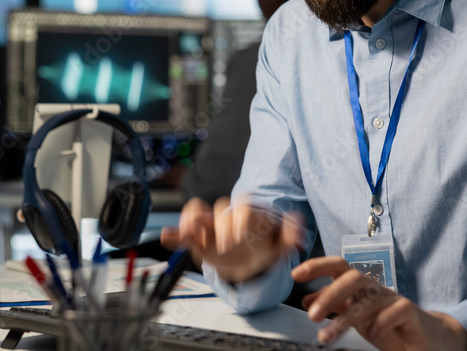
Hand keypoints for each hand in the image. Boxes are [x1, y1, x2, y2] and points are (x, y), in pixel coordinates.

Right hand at [160, 197, 302, 283]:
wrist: (248, 259)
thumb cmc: (263, 247)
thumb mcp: (280, 244)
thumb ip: (291, 234)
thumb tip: (298, 218)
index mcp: (246, 213)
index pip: (241, 207)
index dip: (240, 220)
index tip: (241, 237)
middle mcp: (227, 216)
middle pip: (220, 210)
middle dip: (222, 226)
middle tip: (228, 246)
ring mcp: (211, 227)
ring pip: (198, 212)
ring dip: (192, 221)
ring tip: (191, 234)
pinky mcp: (198, 240)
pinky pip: (184, 232)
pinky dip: (175, 233)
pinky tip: (168, 237)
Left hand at [292, 257, 466, 350]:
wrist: (426, 337)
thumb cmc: (389, 325)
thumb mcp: (357, 316)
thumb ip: (335, 307)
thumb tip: (308, 301)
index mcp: (361, 287)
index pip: (338, 267)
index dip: (317, 266)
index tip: (296, 275)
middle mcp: (376, 289)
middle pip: (353, 277)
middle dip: (330, 293)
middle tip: (313, 316)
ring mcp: (394, 299)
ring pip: (370, 298)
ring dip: (346, 317)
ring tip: (327, 336)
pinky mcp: (412, 313)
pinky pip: (398, 309)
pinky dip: (383, 319)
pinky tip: (372, 332)